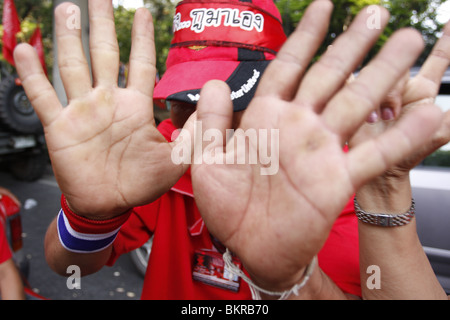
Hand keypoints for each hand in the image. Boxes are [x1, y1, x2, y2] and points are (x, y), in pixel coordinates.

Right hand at [14, 1, 190, 217]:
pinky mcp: (60, 126)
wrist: (109, 204)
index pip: (139, 63)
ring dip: (68, 38)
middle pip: (104, 54)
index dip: (141, 38)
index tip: (144, 11)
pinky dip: (32, 74)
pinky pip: (43, 96)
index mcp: (135, 106)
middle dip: (102, 25)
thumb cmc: (142, 183)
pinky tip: (24, 50)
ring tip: (66, 9)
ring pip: (73, 66)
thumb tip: (210, 106)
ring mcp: (82, 111)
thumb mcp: (175, 159)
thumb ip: (191, 135)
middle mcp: (108, 101)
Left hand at [191, 1, 441, 292]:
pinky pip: (373, 154)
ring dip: (382, 74)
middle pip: (329, 76)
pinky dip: (399, 136)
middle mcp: (297, 127)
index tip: (323, 6)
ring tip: (410, 43)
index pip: (288, 67)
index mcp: (265, 118)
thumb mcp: (206, 161)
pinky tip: (427, 115)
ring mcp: (320, 150)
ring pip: (356, 103)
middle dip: (352, 45)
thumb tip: (214, 83)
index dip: (305, 37)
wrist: (249, 248)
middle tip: (377, 14)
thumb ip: (211, 122)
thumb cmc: (226, 207)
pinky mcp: (338, 180)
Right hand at [351, 21, 449, 179]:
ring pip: (375, 72)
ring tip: (376, 118)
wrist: (376, 173)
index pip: (438, 59)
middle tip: (390, 112)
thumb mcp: (440, 132)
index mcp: (422, 90)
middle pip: (399, 65)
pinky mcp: (348, 96)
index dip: (447, 41)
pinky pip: (345, 78)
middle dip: (396, 84)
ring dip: (377, 93)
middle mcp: (398, 86)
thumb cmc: (406, 155)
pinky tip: (347, 79)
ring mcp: (372, 89)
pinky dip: (345, 77)